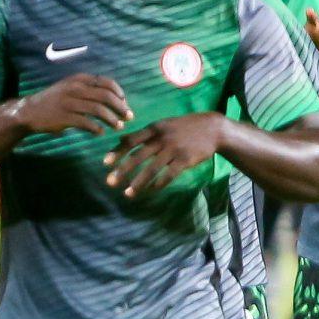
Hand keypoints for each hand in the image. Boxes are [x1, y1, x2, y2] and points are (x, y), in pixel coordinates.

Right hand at [11, 73, 129, 136]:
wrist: (30, 111)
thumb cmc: (54, 101)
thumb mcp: (70, 87)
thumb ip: (88, 90)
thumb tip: (113, 98)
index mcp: (79, 79)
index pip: (106, 83)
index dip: (119, 93)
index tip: (125, 102)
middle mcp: (75, 88)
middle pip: (106, 97)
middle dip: (120, 107)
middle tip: (129, 117)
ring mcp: (70, 103)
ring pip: (99, 110)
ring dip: (112, 120)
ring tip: (118, 127)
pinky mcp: (65, 117)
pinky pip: (87, 123)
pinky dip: (97, 129)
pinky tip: (101, 133)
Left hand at [103, 113, 228, 198]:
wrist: (213, 129)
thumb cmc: (184, 128)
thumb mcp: (164, 125)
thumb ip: (145, 134)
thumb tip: (122, 140)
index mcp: (154, 128)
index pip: (131, 140)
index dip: (117, 151)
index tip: (105, 163)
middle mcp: (162, 138)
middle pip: (138, 156)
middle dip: (122, 170)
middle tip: (110, 182)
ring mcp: (174, 149)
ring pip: (152, 169)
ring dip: (138, 183)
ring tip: (128, 194)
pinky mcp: (185, 160)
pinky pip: (169, 175)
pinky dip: (159, 184)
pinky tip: (151, 191)